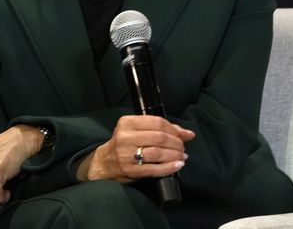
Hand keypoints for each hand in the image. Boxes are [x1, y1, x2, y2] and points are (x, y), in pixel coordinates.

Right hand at [78, 115, 194, 182]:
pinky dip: (169, 168)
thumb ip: (161, 129)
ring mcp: (126, 155)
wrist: (104, 163)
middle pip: (159, 138)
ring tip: (181, 157)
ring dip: (174, 155)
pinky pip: (154, 169)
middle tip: (182, 148)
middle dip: (176, 143)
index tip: (182, 135)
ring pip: (157, 153)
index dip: (174, 129)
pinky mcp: (130, 170)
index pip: (157, 122)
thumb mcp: (137, 130)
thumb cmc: (125, 144)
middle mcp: (125, 137)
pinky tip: (177, 166)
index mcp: (127, 123)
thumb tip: (188, 133)